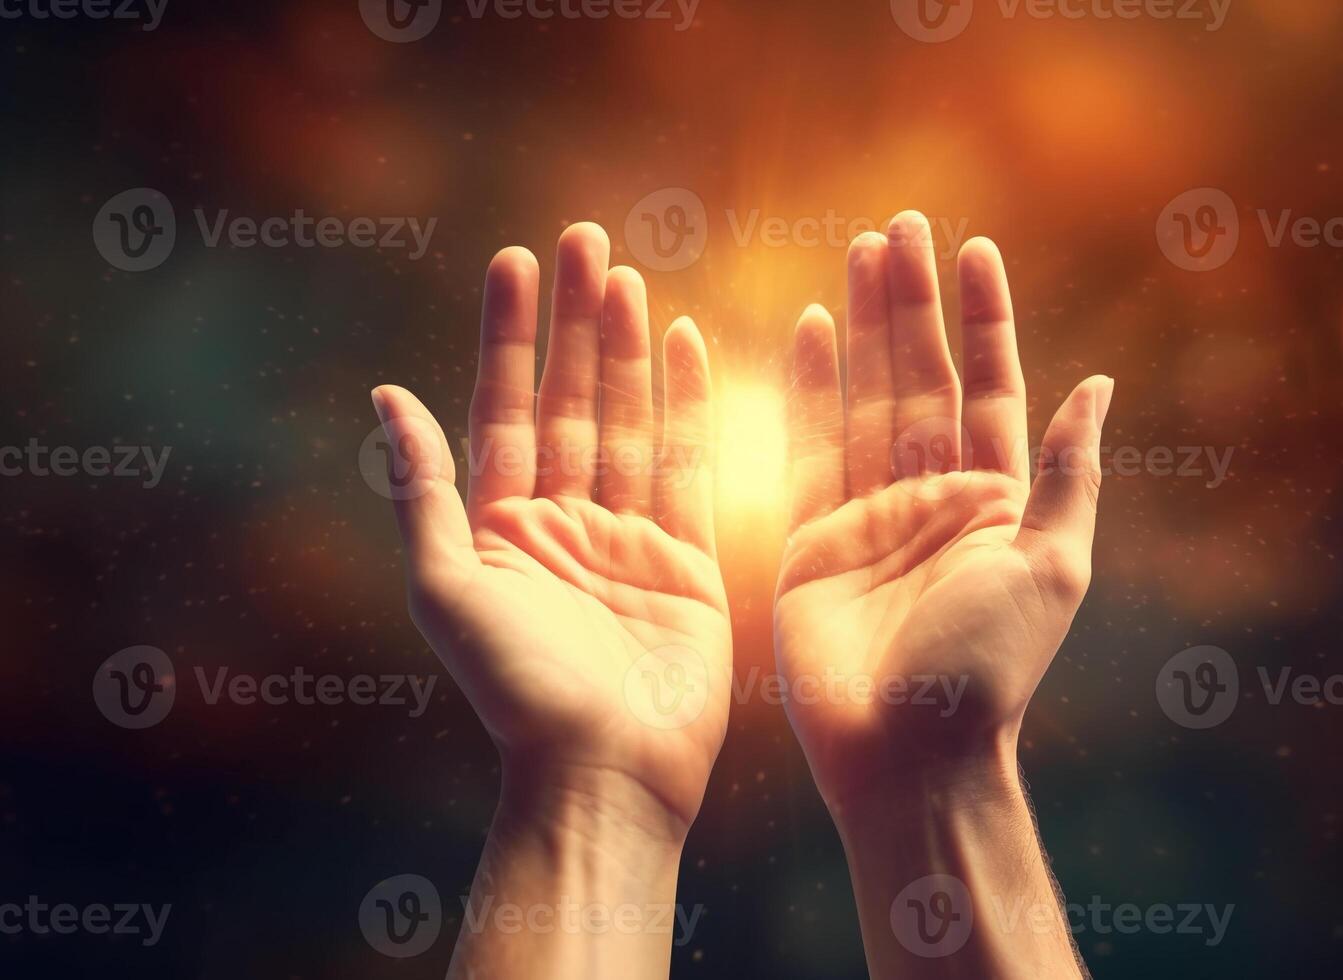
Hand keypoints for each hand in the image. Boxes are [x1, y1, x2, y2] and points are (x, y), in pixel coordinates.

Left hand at [371, 223, 730, 837]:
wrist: (605, 770)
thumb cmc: (515, 691)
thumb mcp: (445, 587)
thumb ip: (424, 489)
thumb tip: (387, 395)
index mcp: (501, 528)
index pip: (507, 408)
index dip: (510, 334)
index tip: (516, 259)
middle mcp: (563, 522)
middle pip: (571, 399)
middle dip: (575, 321)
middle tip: (586, 238)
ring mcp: (628, 536)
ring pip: (628, 419)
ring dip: (627, 346)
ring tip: (627, 275)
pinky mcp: (687, 558)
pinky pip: (688, 463)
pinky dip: (689, 402)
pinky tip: (688, 343)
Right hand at [775, 210, 1113, 817]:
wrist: (908, 754)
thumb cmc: (989, 668)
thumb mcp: (1053, 567)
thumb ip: (1068, 474)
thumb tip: (1097, 383)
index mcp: (995, 503)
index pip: (987, 390)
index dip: (982, 321)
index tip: (975, 249)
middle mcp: (932, 499)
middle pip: (919, 380)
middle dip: (913, 304)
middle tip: (900, 225)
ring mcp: (869, 515)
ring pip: (865, 398)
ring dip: (865, 326)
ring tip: (860, 254)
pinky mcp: (812, 539)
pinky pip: (807, 446)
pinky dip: (808, 386)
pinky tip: (811, 328)